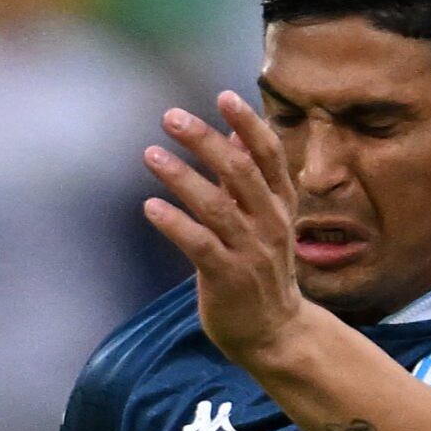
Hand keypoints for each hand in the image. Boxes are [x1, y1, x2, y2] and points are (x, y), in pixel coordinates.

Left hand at [141, 95, 313, 369]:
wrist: (275, 334)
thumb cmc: (262, 272)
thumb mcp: (265, 222)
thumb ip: (248, 181)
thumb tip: (233, 134)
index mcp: (280, 205)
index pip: (269, 156)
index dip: (249, 124)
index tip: (224, 96)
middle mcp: (270, 224)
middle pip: (239, 172)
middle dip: (204, 141)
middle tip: (171, 117)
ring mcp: (250, 252)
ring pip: (216, 206)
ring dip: (181, 177)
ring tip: (150, 154)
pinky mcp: (228, 279)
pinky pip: (199, 245)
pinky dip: (175, 223)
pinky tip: (151, 206)